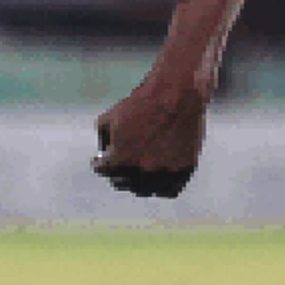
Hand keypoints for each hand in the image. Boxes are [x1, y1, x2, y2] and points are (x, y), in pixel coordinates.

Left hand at [93, 75, 210, 198]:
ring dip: (138, 184)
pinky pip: (170, 190)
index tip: (100, 162)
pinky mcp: (185, 170)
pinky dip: (162, 188)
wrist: (177, 94)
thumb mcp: (109, 117)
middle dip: (117, 174)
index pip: (103, 171)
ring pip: (146, 190)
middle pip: (123, 183)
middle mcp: (142, 171)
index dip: (99, 164)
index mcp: (120, 160)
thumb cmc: (141, 103)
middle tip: (118, 169)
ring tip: (137, 176)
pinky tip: (157, 181)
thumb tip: (103, 152)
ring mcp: (165, 172)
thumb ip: (103, 139)